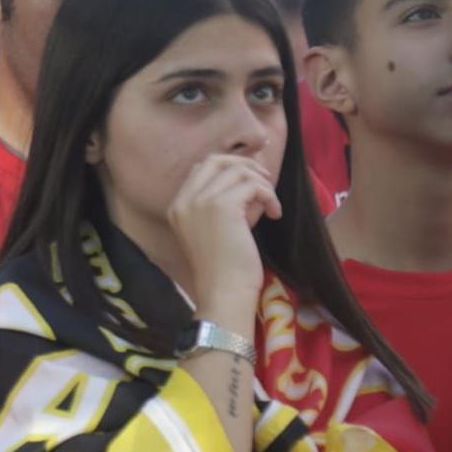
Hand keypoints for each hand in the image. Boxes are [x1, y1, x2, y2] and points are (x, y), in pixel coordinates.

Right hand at [168, 153, 279, 332]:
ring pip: (238, 171)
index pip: (201, 169)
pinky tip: (275, 213)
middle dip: (244, 164)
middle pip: (215, 160)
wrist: (223, 292)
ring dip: (261, 183)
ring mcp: (200, 201)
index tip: (250, 179)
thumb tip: (250, 181)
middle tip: (264, 180)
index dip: (228, 167)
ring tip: (271, 204)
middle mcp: (184, 200)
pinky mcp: (222, 206)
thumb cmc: (223, 269)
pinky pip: (252, 185)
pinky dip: (269, 195)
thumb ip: (222, 205)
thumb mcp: (214, 230)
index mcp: (177, 206)